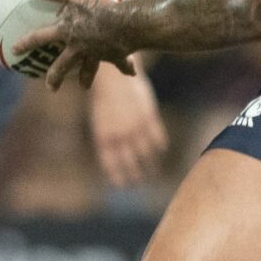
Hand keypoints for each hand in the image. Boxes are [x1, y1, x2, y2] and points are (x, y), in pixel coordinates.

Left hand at [13, 0, 142, 90]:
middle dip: (55, 77)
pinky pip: (121, 62)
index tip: (14, 51)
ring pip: (89, 68)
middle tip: (50, 88)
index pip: (40, 37)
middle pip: (63, 65)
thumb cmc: (98, 5)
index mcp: (66, 32)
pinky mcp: (116, 54)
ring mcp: (97, 53)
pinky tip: (130, 72)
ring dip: (86, 78)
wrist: (126, 22)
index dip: (26, 43)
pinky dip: (126, 67)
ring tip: (84, 86)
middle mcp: (79, 47)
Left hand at [88, 65, 166, 185]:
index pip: (111, 165)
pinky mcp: (149, 117)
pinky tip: (160, 151)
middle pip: (130, 163)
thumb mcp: (99, 121)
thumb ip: (107, 139)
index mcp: (103, 137)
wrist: (114, 76)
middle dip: (135, 176)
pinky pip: (157, 139)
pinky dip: (159, 147)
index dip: (118, 177)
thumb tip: (116, 158)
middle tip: (139, 182)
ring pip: (146, 154)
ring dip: (150, 166)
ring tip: (153, 172)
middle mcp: (119, 135)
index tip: (123, 185)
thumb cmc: (104, 98)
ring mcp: (135, 127)